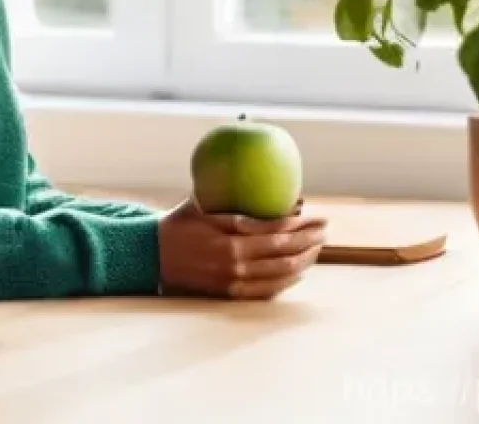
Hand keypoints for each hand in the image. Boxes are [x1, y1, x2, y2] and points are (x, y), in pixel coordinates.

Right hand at [157, 196, 325, 299]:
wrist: (153, 255)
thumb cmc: (178, 223)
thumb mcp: (202, 203)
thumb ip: (231, 199)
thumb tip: (261, 184)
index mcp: (229, 237)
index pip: (276, 231)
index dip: (301, 224)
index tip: (317, 216)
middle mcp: (236, 261)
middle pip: (285, 254)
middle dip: (310, 242)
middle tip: (325, 230)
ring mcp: (235, 281)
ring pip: (281, 274)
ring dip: (304, 261)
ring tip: (317, 248)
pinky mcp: (231, 294)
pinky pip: (268, 291)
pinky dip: (287, 281)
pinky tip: (298, 271)